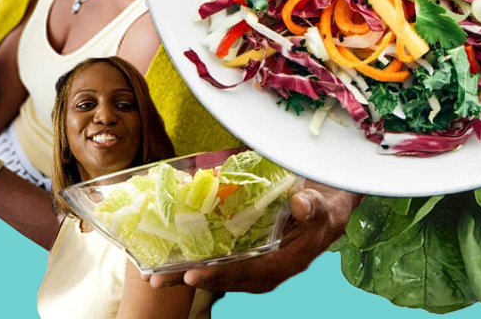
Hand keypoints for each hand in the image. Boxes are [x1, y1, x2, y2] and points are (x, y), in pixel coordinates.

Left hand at [146, 185, 361, 292]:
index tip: (194, 275)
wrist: (328, 201)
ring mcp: (257, 262)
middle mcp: (269, 267)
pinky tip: (170, 254)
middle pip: (226, 277)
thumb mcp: (326, 204)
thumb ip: (314, 207)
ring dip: (186, 273)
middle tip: (157, 278)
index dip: (222, 275)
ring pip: (219, 271)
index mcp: (288, 261)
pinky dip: (195, 259)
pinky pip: (219, 260)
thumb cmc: (327, 203)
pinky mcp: (248, 252)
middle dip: (191, 279)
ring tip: (153, 273)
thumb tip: (301, 204)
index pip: (251, 273)